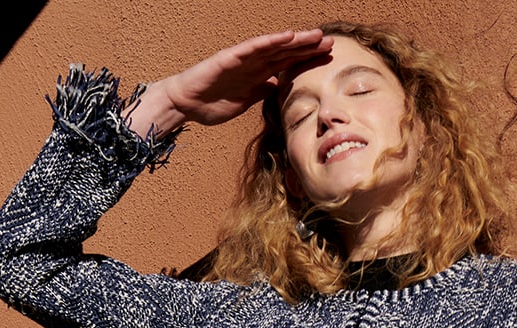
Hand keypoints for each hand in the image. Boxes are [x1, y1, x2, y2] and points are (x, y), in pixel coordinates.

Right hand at [127, 29, 332, 137]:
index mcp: (259, 75)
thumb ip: (263, 94)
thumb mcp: (245, 103)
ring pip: (275, 46)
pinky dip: (270, 41)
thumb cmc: (211, 104)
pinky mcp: (231, 57)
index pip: (288, 66)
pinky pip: (253, 47)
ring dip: (295, 40)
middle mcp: (254, 64)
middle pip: (286, 53)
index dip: (307, 61)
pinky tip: (286, 36)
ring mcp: (244, 59)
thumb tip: (282, 91)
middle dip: (308, 48)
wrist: (185, 103)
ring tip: (316, 36)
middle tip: (331, 43)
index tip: (329, 59)